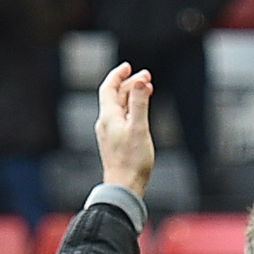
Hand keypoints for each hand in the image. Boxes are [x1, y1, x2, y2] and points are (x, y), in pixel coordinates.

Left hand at [93, 62, 154, 196]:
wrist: (124, 187)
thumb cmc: (132, 161)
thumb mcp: (139, 128)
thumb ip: (139, 103)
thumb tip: (140, 81)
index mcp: (108, 117)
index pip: (108, 88)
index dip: (118, 75)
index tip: (129, 66)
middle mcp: (106, 123)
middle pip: (115, 96)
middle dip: (130, 84)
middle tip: (147, 77)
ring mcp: (109, 133)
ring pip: (119, 107)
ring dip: (132, 96)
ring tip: (147, 89)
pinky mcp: (115, 141)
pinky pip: (122, 117)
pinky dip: (132, 108)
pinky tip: (141, 111)